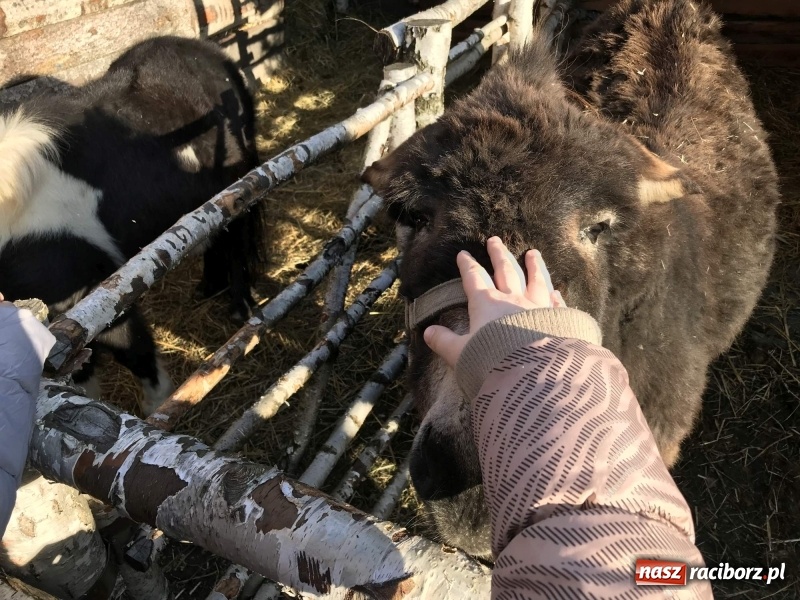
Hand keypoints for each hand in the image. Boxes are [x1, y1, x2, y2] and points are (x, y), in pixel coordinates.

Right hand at [423, 236, 564, 367]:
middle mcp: (513, 299)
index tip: (463, 254)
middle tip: (495, 240)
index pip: (475, 279)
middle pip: (505, 271)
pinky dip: (555, 295)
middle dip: (498, 255)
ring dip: (533, 265)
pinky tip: (556, 291)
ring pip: (535, 279)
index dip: (467, 266)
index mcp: (487, 304)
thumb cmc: (492, 361)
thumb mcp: (460, 354)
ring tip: (533, 253)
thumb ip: (444, 342)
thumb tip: (428, 332)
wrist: (532, 372)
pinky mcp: (558, 319)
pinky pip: (556, 302)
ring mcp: (538, 307)